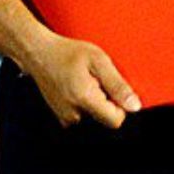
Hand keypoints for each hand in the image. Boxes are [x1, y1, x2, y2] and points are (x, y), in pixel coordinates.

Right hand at [21, 32, 141, 128]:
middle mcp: (73, 114)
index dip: (120, 106)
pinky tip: (78, 88)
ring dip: (95, 103)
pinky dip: (85, 104)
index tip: (112, 89)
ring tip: (86, 83)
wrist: (39, 53)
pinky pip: (82, 116)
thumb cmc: (66, 52)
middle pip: (105, 120)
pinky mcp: (62, 117)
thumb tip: (134, 105)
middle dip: (107, 102)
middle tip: (96, 82)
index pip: (116, 121)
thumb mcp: (98, 60)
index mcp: (84, 99)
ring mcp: (65, 118)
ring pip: (94, 118)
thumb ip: (118, 85)